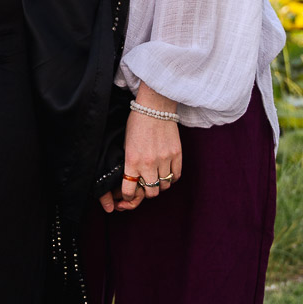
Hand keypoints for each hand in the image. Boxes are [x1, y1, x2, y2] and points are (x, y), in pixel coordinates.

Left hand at [101, 87, 180, 212]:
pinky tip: (167, 172)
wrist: (155, 106)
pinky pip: (176, 176)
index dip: (128, 197)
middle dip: (147, 192)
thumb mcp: (125, 144)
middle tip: (146, 186)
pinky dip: (171, 178)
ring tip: (157, 178)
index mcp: (132, 160)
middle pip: (151, 192)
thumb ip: (129, 162)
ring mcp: (164, 159)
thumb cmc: (137, 122)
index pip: (130, 190)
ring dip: (160, 185)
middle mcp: (148, 163)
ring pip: (164, 186)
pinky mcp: (177, 154)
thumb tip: (131, 178)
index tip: (129, 194)